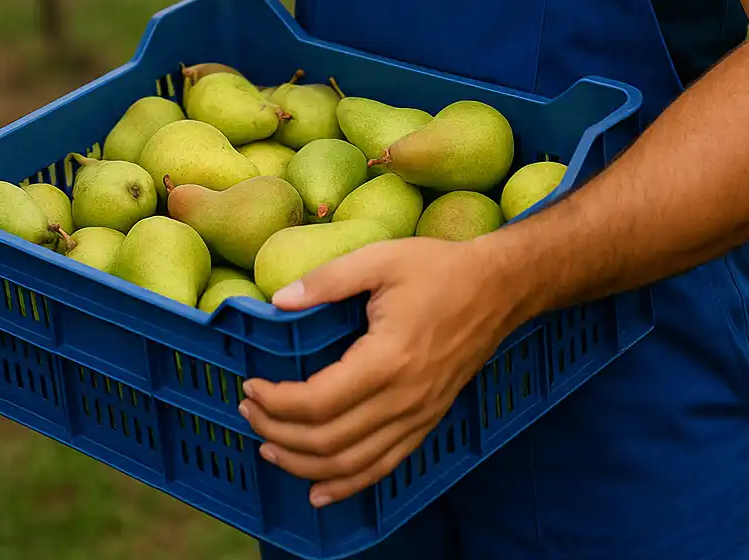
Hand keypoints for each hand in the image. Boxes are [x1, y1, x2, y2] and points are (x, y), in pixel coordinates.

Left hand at [238, 235, 519, 507]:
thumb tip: (278, 300)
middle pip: (328, 441)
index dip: (277, 401)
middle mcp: (403, 398)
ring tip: (270, 447)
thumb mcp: (381, 258)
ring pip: (352, 464)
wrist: (498, 288)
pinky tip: (320, 490)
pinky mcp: (427, 420)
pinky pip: (384, 467)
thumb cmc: (439, 268)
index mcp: (387, 359)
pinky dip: (348, 485)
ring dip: (304, 465)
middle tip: (249, 411)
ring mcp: (418, 415)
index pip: (317, 402)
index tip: (251, 385)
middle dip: (279, 432)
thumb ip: (328, 280)